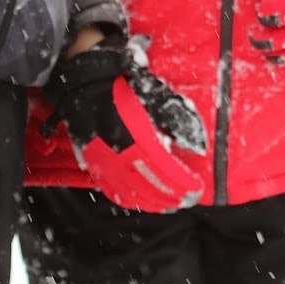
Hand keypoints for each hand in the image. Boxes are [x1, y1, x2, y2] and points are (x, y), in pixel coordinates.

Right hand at [42, 38, 206, 212]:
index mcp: (138, 137)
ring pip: (131, 192)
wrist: (87, 79)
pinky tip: (139, 200)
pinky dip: (128, 199)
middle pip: (150, 185)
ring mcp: (103, 161)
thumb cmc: (125, 84)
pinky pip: (111, 188)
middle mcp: (120, 154)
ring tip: (169, 204)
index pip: (166, 170)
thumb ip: (178, 120)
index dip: (183, 183)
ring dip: (152, 201)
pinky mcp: (92, 162)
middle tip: (186, 199)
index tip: (197, 188)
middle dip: (171, 196)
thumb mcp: (157, 95)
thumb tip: (197, 147)